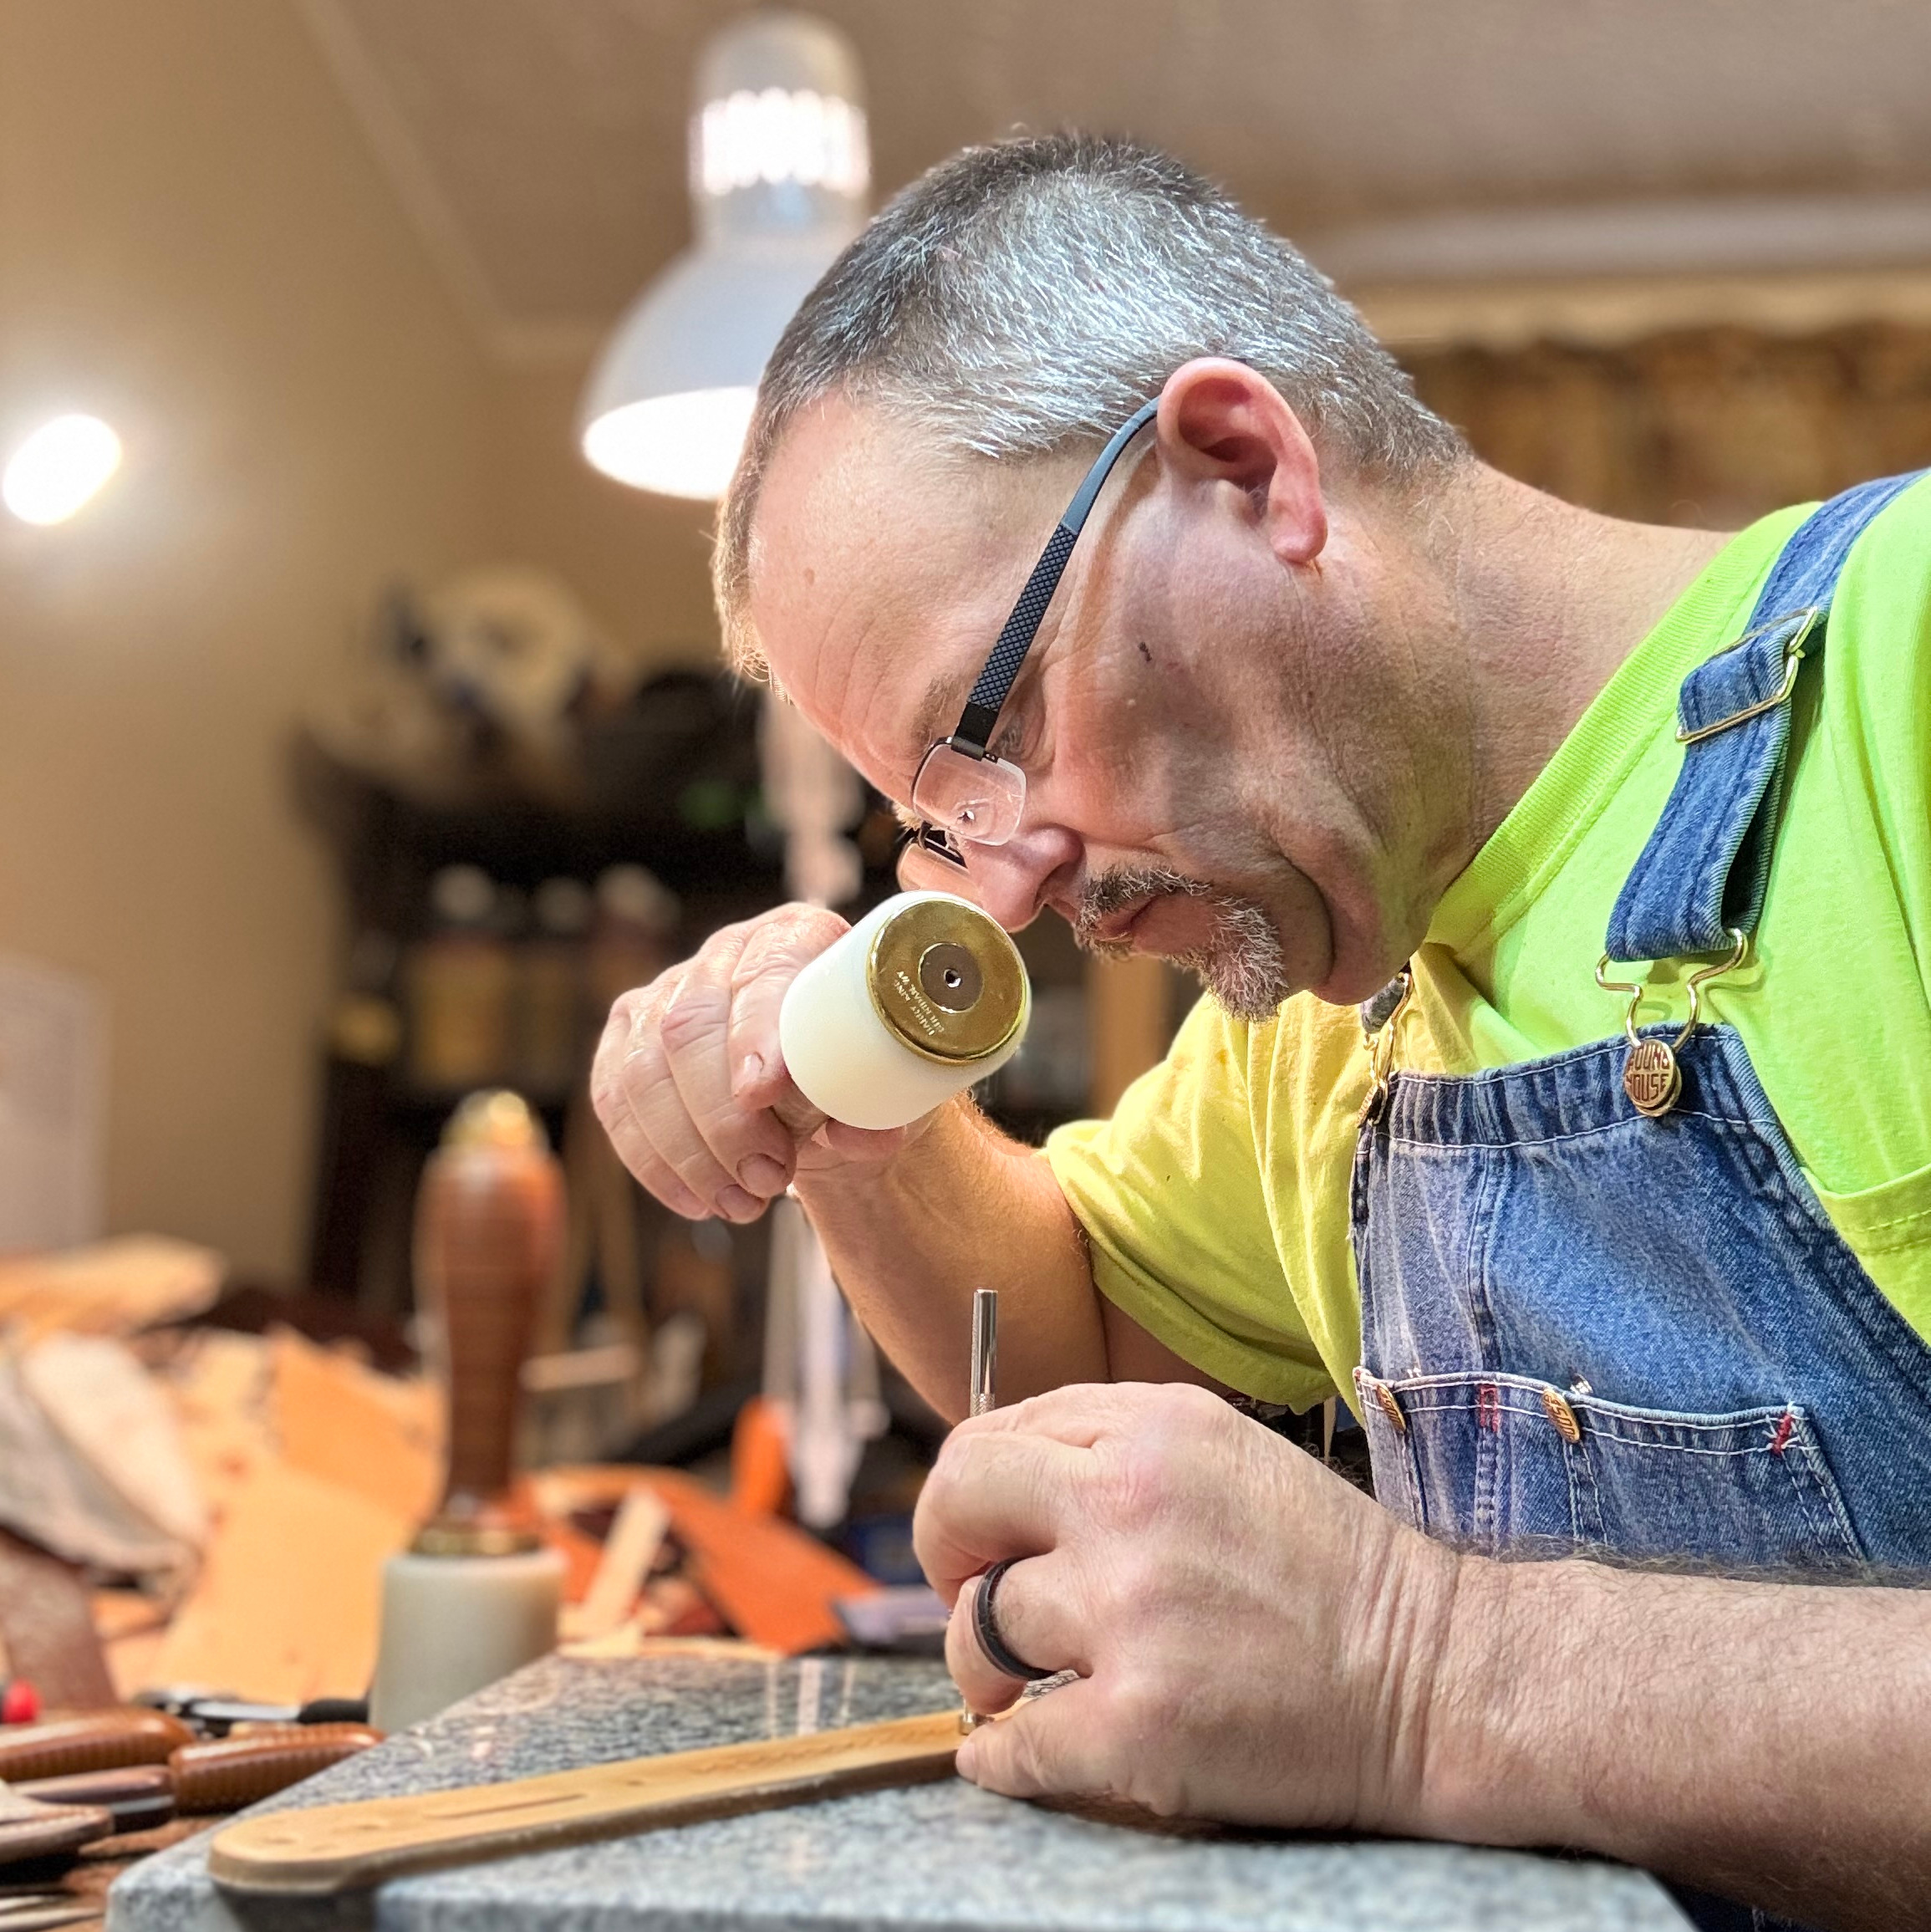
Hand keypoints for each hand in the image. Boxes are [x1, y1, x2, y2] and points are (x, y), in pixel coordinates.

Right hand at [590, 904, 933, 1222]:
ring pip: (645, 1071)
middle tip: (767, 1178)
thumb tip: (865, 1136)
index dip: (756, 1029)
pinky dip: (653, 1162)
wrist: (823, 1097)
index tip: (763, 1092)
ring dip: (689, 1153)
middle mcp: (725, 953)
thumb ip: (883, 1109)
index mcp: (797, 937)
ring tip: (743, 1205)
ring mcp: (665, 993)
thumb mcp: (888, 1089)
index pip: (766, 970)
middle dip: (722, 1117)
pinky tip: (697, 1201)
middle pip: (691, 1025)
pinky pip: (615, 1100)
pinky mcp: (627, 1038)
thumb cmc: (861, 1077)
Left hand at [913, 1382, 1460, 1832]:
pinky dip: (998, 1759)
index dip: (975, 1492)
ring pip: (978, 1627)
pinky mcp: (1139, 1725)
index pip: (995, 1432)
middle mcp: (1129, 1503)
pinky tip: (1011, 1756)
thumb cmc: (1331, 1571)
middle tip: (968, 1592)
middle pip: (958, 1501)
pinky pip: (1011, 1745)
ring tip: (1022, 1687)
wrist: (1441, 1675)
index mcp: (1154, 1428)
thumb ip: (1114, 1451)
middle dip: (944, 1551)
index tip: (987, 1533)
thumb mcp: (1225, 1457)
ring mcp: (1130, 1615)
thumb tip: (995, 1491)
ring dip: (984, 1667)